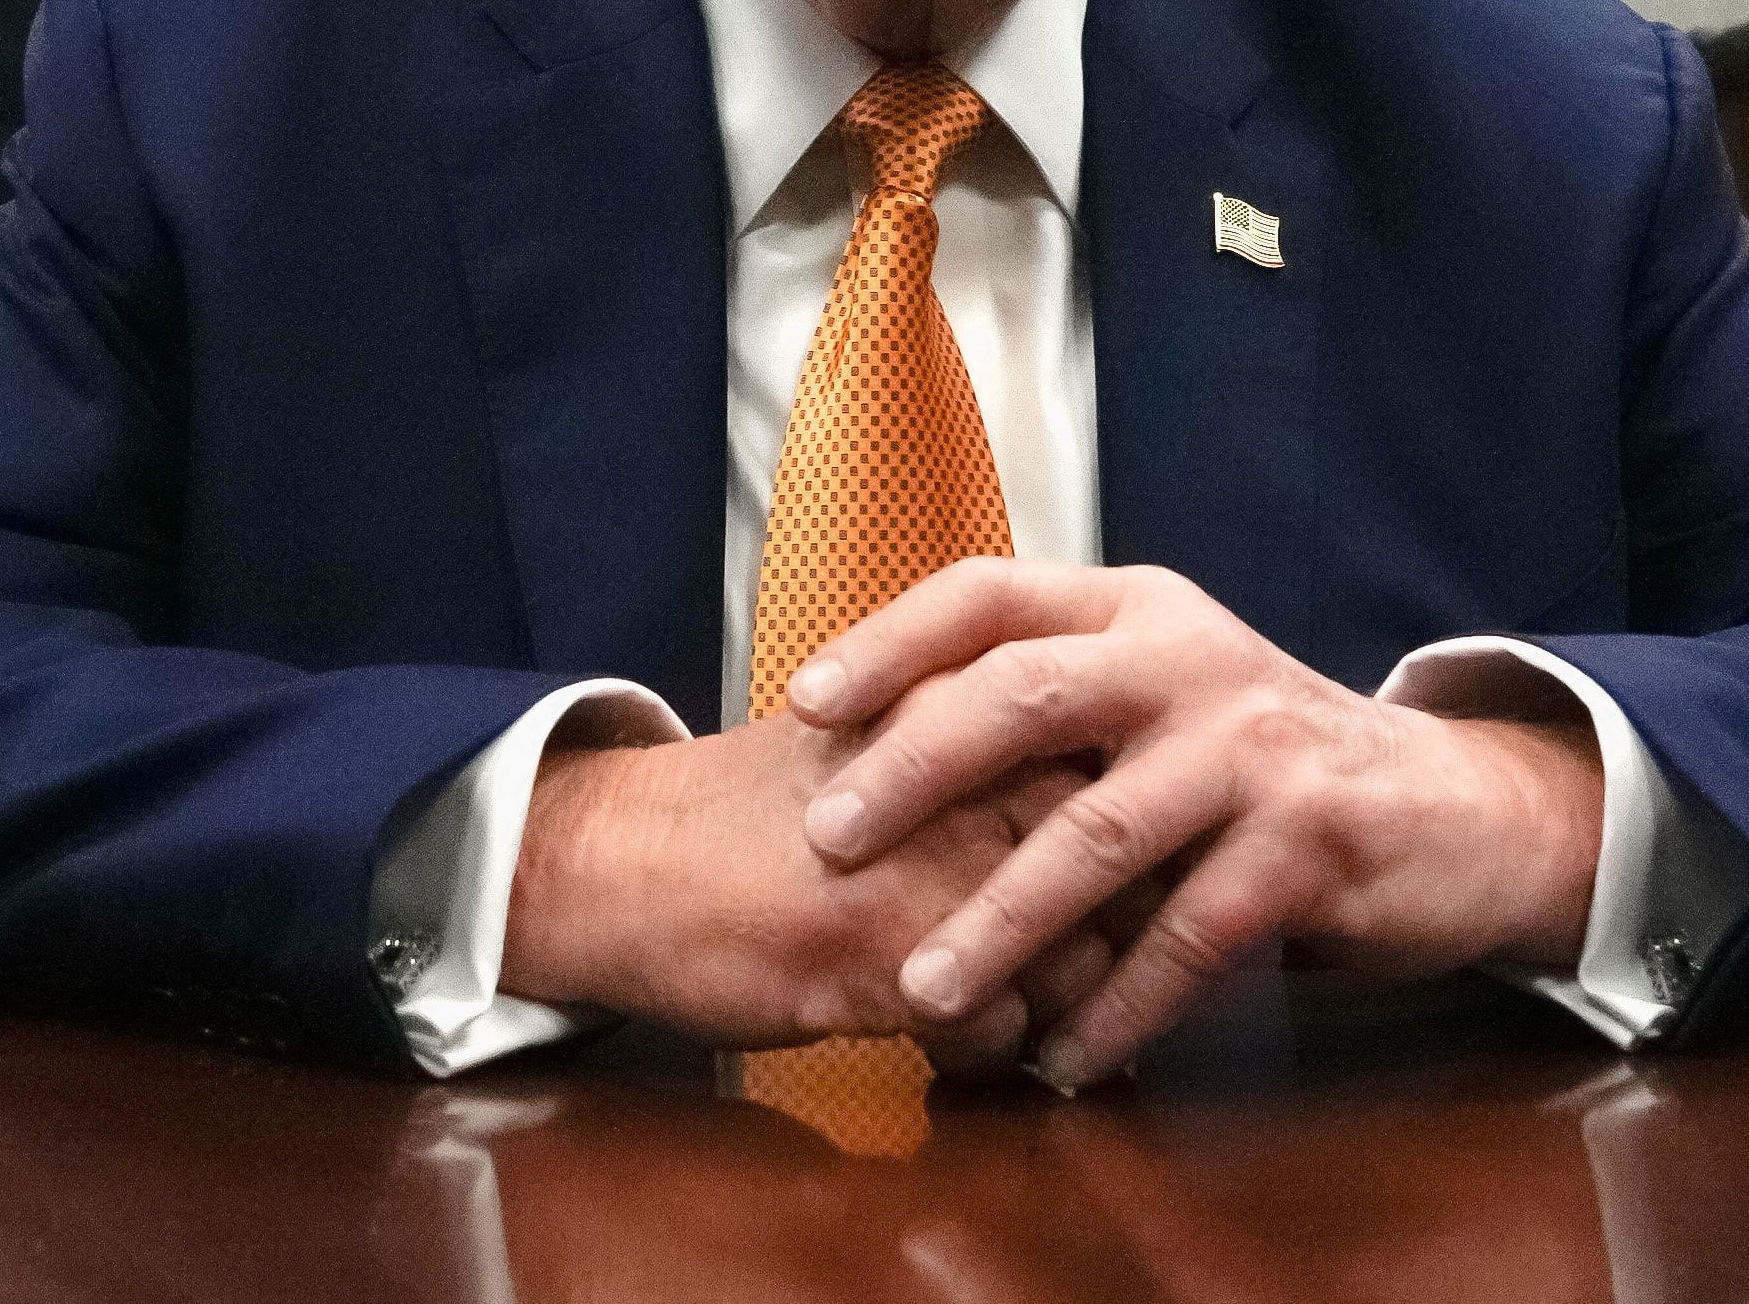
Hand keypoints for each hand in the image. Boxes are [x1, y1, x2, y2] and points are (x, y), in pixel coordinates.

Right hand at [498, 709, 1107, 1064]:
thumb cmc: (750, 806)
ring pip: (1078, 957)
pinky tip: (933, 1031)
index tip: (1111, 879)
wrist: (621, 857)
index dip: (1127, 837)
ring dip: (1055, 995)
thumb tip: (1092, 799)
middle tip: (1068, 957)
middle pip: (1120, 868)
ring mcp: (934, 865)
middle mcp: (964, 773)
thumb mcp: (875, 735)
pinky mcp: (894, 955)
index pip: (1116, 769)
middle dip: (1111, 924)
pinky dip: (986, 1048)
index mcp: (960, 700)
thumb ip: (977, 751)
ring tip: (999, 1000)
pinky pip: (1005, 1029)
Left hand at [787, 562, 1604, 1088]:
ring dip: (1002, 922)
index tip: (805, 701)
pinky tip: (1066, 1056)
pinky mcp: (1309, 840)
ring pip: (1096, 834)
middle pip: (1023, 697)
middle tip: (830, 839)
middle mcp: (1186, 658)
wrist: (1454, 809)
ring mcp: (1252, 747)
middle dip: (914, 770)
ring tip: (927, 991)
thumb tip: (871, 751)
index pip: (988, 594)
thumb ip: (1050, 704)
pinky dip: (1120, 1004)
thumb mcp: (1159, 695)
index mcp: (1131, 610)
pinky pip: (1189, 934)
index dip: (889, 640)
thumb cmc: (1258, 760)